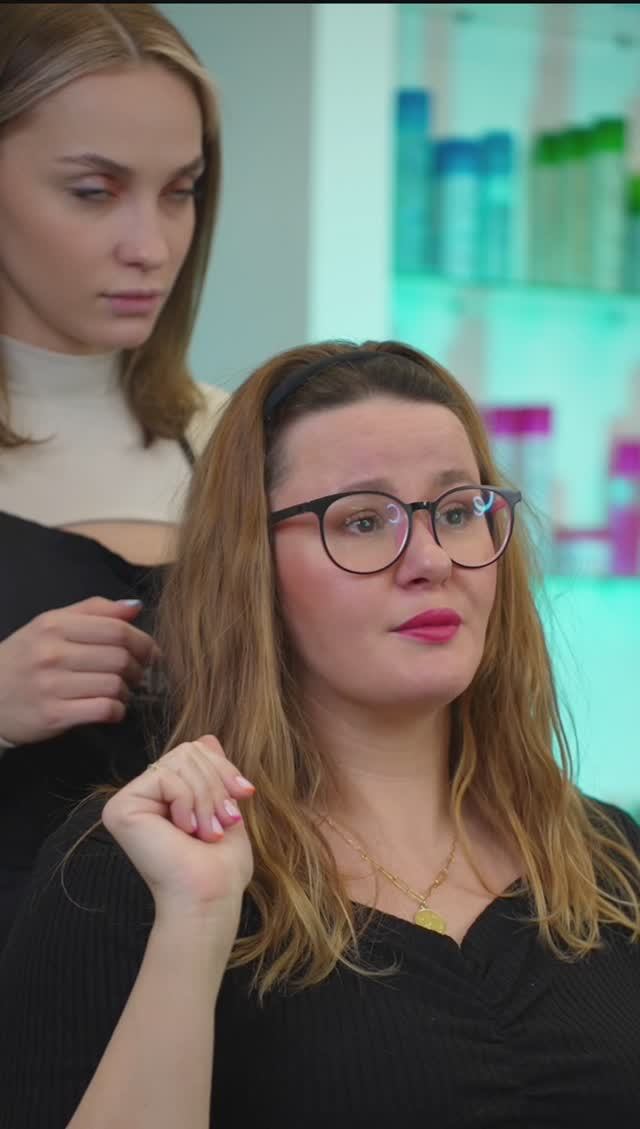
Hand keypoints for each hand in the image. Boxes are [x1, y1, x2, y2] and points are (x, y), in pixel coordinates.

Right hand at [0, 597, 157, 745]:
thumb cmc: (24, 658)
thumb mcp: (50, 624)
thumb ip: (94, 611)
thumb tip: (135, 607)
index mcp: (54, 625)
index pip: (117, 630)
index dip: (143, 642)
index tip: (150, 652)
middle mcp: (52, 653)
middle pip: (120, 658)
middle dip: (139, 668)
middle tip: (138, 674)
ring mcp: (51, 685)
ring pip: (115, 685)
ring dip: (127, 691)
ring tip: (121, 691)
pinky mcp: (53, 715)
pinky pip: (103, 710)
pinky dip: (117, 710)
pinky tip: (111, 708)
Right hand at [102, 735, 254, 936]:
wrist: (208, 898)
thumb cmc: (220, 866)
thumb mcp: (223, 806)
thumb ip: (212, 773)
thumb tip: (206, 738)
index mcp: (163, 795)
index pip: (194, 751)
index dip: (223, 768)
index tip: (246, 794)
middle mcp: (141, 795)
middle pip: (188, 750)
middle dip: (216, 784)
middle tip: (224, 820)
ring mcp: (127, 800)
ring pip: (180, 760)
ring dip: (206, 798)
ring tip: (208, 831)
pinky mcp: (120, 807)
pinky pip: (166, 777)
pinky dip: (188, 802)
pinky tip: (186, 831)